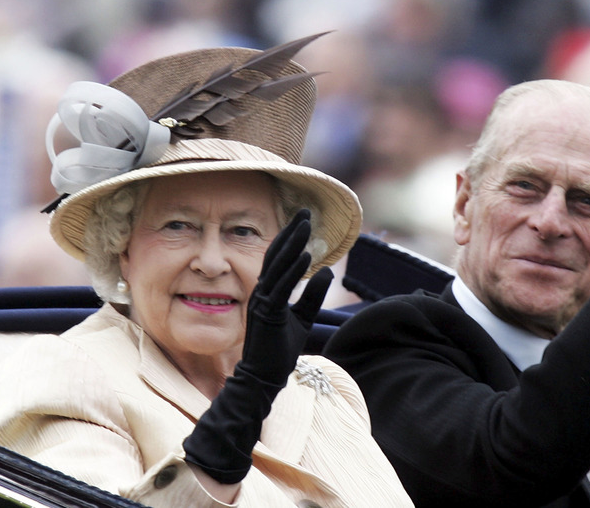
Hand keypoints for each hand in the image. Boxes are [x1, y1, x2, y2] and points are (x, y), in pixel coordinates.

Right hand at [242, 208, 332, 384]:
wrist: (264, 377)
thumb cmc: (279, 350)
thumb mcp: (303, 318)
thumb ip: (312, 296)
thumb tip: (327, 272)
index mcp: (269, 291)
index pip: (279, 257)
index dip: (290, 236)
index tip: (304, 218)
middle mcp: (263, 291)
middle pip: (276, 254)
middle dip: (292, 232)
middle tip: (306, 211)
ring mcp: (262, 302)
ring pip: (278, 266)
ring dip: (293, 244)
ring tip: (306, 225)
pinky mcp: (267, 314)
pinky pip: (281, 288)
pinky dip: (294, 270)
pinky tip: (306, 256)